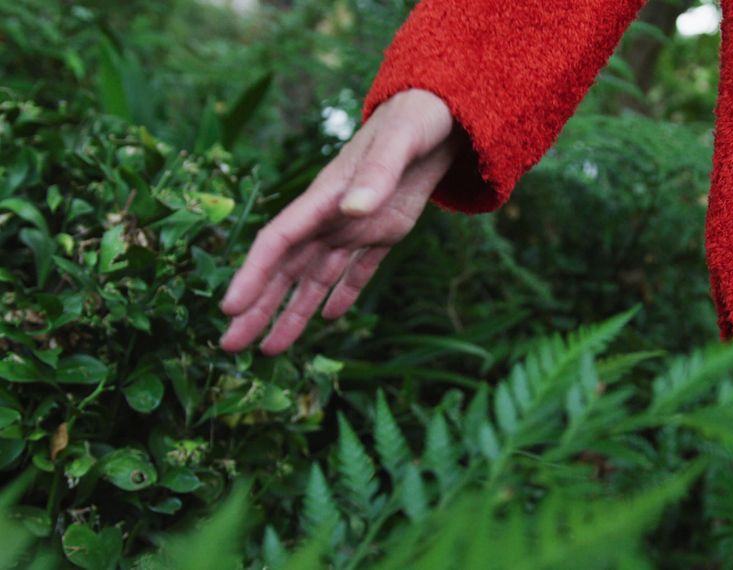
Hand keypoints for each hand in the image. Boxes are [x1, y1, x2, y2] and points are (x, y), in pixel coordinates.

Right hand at [219, 89, 460, 354]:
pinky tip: (329, 319)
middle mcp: (332, 215)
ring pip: (316, 278)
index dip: (252, 274)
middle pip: (286, 269)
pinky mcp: (384, 233)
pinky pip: (357, 270)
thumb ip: (377, 173)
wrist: (444, 115)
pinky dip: (344, 294)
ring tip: (272, 351)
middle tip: (230, 348)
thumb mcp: (399, 142)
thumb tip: (351, 209)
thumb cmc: (416, 119)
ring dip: (294, 312)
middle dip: (258, 308)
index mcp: (326, 195)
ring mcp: (356, 226)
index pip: (279, 241)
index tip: (229, 308)